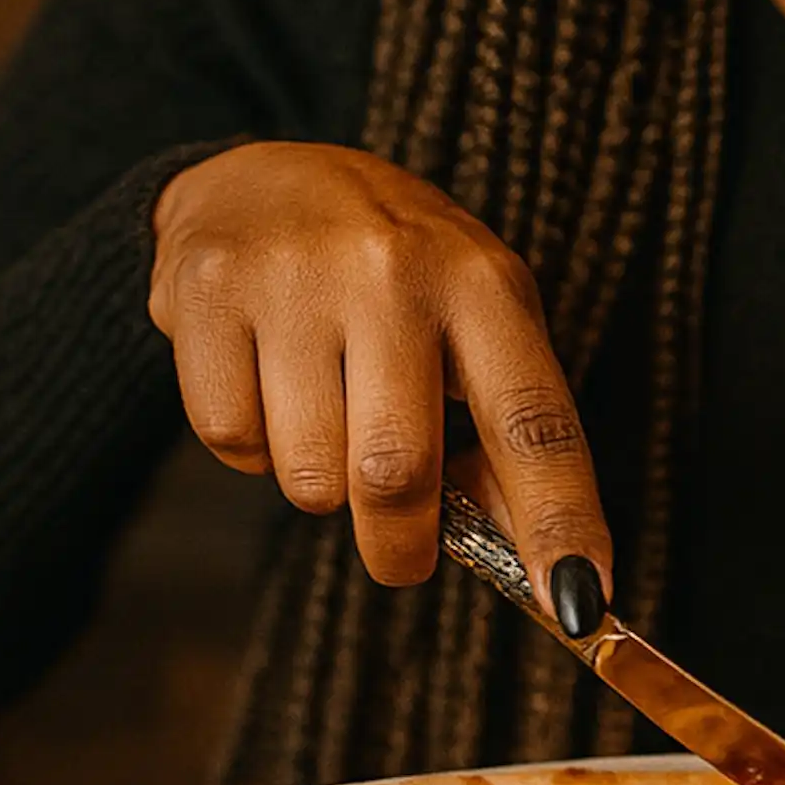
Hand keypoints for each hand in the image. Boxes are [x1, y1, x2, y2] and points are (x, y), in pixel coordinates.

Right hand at [149, 142, 608, 602]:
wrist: (264, 178)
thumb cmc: (396, 274)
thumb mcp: (475, 322)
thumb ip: (508, 434)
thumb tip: (553, 569)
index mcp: (482, 282)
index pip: (535, 421)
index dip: (560, 521)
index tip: (580, 605)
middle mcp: (393, 270)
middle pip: (397, 475)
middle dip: (400, 545)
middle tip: (401, 550)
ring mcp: (294, 276)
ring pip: (308, 477)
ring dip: (320, 485)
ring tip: (326, 415)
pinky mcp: (204, 291)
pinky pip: (233, 443)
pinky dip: (253, 449)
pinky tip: (267, 385)